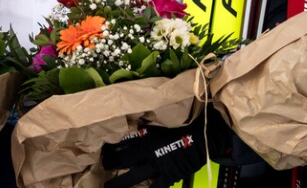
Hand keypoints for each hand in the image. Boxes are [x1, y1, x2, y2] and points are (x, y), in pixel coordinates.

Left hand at [101, 112, 217, 187]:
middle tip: (104, 167)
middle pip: (123, 159)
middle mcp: (148, 151)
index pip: (123, 142)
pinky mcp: (168, 176)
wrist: (203, 138)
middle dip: (110, 164)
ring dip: (119, 183)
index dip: (112, 147)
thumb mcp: (162, 125)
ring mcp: (157, 165)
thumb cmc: (184, 128)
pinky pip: (154, 187)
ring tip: (109, 187)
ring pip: (133, 177)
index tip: (104, 150)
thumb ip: (148, 131)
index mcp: (146, 136)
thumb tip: (134, 130)